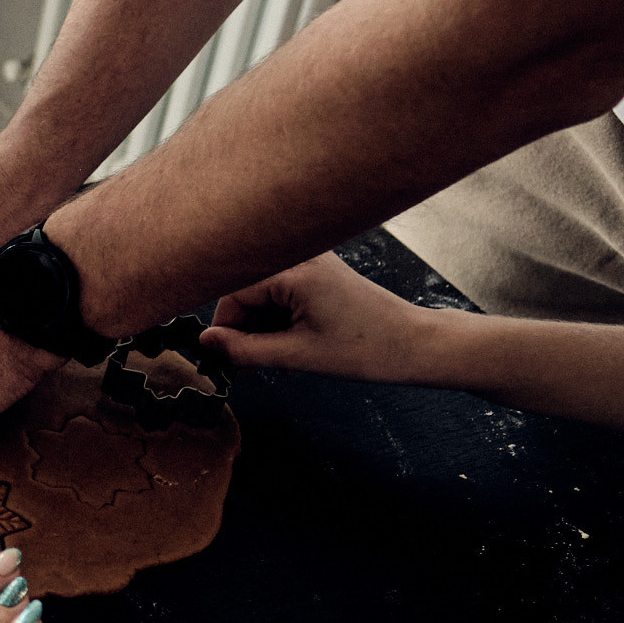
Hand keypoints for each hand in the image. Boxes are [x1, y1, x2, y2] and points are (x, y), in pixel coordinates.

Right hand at [200, 252, 435, 381]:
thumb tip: (206, 343)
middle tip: (247, 365)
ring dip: (260, 326)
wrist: (417, 345)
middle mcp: (301, 257)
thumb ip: (245, 349)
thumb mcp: (298, 355)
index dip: (224, 328)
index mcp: (295, 271)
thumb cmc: (367, 349)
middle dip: (242, 328)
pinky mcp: (320, 272)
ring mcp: (312, 262)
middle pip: (245, 290)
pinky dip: (278, 318)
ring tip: (275, 359)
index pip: (233, 292)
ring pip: (262, 292)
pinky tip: (289, 344)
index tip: (221, 357)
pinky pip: (281, 291)